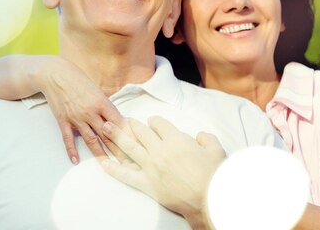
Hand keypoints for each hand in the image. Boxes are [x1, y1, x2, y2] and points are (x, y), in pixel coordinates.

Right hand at [40, 57, 124, 163]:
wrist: (54, 74)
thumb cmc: (77, 78)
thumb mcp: (96, 88)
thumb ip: (105, 104)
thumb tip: (116, 117)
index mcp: (101, 102)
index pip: (119, 122)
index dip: (129, 134)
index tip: (137, 145)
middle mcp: (90, 112)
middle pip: (108, 134)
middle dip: (119, 149)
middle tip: (129, 161)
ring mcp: (76, 118)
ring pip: (91, 140)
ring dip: (101, 154)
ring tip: (109, 165)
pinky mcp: (63, 121)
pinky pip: (68, 139)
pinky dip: (72, 151)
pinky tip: (76, 161)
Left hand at [100, 117, 224, 228]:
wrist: (207, 200)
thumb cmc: (213, 175)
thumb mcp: (216, 149)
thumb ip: (206, 138)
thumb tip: (199, 136)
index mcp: (176, 140)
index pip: (159, 124)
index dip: (155, 121)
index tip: (152, 121)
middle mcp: (160, 151)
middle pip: (141, 133)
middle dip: (131, 124)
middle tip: (124, 119)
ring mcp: (151, 168)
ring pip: (129, 148)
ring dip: (116, 136)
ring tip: (105, 128)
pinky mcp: (147, 184)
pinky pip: (126, 175)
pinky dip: (113, 169)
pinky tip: (103, 163)